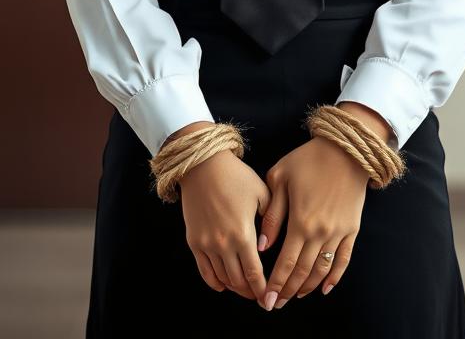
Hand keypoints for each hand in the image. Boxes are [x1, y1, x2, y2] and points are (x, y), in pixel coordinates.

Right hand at [178, 143, 272, 303]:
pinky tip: (224, 285)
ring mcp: (206, 244)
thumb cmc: (235, 176)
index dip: (263, 290)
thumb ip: (270, 219)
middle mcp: (223, 244)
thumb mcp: (261, 192)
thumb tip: (268, 244)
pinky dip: (215, 282)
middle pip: (238, 281)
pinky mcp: (194, 241)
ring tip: (245, 289)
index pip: (255, 274)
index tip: (270, 299)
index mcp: (243, 233)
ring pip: (222, 279)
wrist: (202, 165)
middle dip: (251, 292)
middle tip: (260, 296)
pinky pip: (204, 271)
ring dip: (235, 288)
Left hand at [257, 135, 368, 309]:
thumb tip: (262, 245)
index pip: (285, 263)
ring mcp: (338, 233)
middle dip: (288, 291)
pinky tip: (325, 288)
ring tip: (295, 296)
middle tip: (276, 304)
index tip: (266, 300)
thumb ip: (272, 214)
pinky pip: (344, 260)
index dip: (275, 284)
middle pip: (302, 272)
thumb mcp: (280, 178)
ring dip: (307, 287)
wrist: (345, 148)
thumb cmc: (308, 159)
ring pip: (321, 270)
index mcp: (300, 221)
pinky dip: (334, 277)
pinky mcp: (352, 229)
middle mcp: (320, 233)